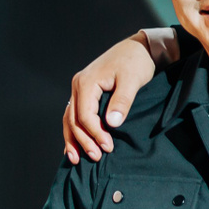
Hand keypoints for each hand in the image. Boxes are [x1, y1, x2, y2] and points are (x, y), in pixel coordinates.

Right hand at [62, 36, 158, 163]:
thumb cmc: (136, 62)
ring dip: (75, 139)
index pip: (85, 115)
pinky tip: (73, 147)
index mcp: (86, 82)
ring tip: (78, 159)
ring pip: (70, 119)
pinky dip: (74, 131)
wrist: (138, 48)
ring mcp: (80, 90)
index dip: (95, 133)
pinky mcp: (86, 94)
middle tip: (97, 156)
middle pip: (74, 119)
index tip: (108, 147)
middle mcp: (78, 85)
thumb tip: (112, 124)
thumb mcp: (132, 80)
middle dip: (84, 140)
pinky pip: (75, 115)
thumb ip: (122, 101)